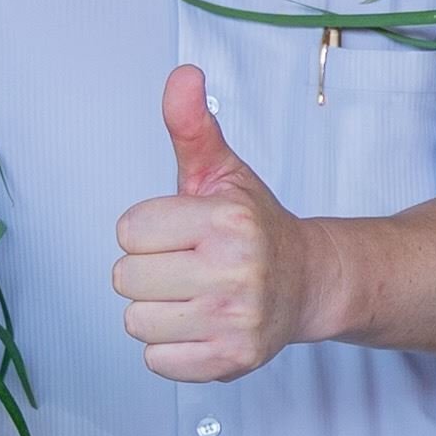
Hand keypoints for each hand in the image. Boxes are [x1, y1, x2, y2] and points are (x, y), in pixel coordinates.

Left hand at [116, 66, 337, 382]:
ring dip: (157, 313)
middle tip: (186, 267)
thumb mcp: (222, 173)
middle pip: (126, 279)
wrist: (310, 282)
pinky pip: (157, 361)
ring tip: (192, 298)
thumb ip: (192, 126)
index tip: (181, 234)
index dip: (148, 232)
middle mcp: (236, 271)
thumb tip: (182, 74)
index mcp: (226, 221)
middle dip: (149, 272)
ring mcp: (236, 320)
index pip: (128, 231)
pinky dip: (171, 349)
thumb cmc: (254, 227)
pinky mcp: (234, 360)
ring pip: (136, 323)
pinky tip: (199, 326)